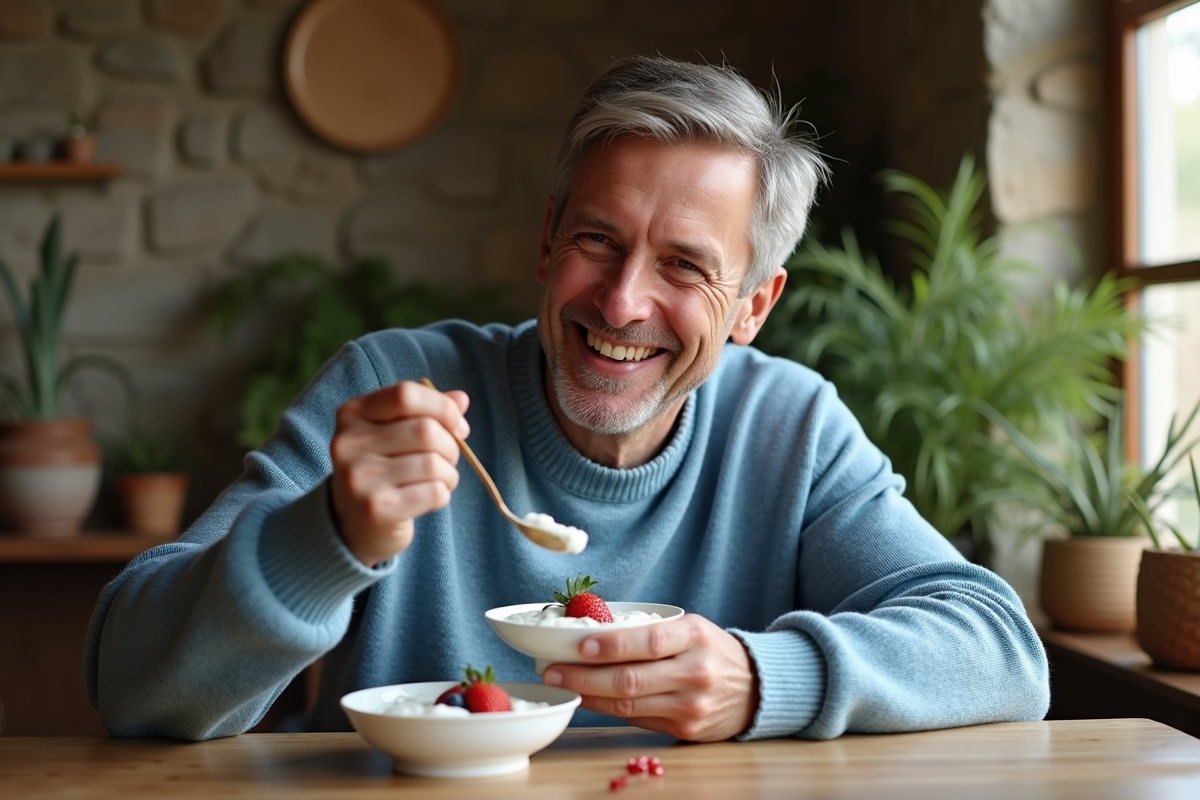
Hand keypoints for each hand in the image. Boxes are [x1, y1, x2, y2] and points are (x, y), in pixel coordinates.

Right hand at [330, 380, 468, 565]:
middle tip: (448, 460)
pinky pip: (434, 492)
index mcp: (352, 415)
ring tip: (438, 481)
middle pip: (426, 430)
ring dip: (449, 474)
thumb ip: (426, 412)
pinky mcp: (376, 509)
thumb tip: (461, 399)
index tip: (458, 425)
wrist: (353, 526)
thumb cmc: (383, 471)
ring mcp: (359, 477)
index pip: (406, 394)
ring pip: (433, 463)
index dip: (442, 407)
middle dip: (451, 446)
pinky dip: (443, 494)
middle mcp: (348, 443)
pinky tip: (429, 499)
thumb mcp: (395, 434)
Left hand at [542, 613, 758, 741]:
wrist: (755, 687)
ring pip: (628, 704)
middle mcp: (695, 672)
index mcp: (695, 637)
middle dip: (584, 676)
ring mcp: (690, 705)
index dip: (612, 645)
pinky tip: (589, 699)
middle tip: (552, 671)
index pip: (649, 641)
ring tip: (562, 684)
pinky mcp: (685, 729)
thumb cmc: (710, 650)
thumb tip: (591, 636)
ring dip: (589, 695)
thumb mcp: (689, 629)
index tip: (579, 646)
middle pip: (630, 679)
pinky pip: (637, 718)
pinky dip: (608, 709)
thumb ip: (648, 633)